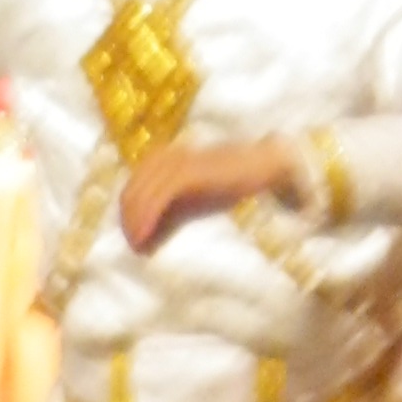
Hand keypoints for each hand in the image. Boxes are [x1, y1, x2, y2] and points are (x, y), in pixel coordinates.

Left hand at [119, 138, 309, 252]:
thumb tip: (146, 240)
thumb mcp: (199, 201)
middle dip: (129, 216)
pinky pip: (162, 193)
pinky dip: (149, 215)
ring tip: (138, 244)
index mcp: (174, 158)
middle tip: (134, 245)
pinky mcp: (195, 171)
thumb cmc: (238, 184)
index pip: (138, 181)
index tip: (134, 238)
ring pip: (145, 188)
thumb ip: (174, 214)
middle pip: (136, 184)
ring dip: (136, 219)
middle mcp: (175, 156)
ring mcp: (184, 162)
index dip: (129, 210)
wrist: (272, 164)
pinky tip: (147, 237)